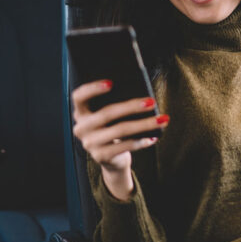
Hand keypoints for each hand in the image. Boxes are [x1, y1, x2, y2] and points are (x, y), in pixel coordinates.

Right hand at [71, 79, 168, 199]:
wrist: (111, 158)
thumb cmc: (113, 128)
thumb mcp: (110, 117)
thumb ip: (115, 104)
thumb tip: (141, 95)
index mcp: (81, 113)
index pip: (79, 97)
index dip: (92, 89)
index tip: (111, 82)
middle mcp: (81, 128)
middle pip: (107, 113)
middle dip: (131, 106)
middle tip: (151, 102)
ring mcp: (90, 143)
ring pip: (120, 130)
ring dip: (144, 124)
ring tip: (161, 119)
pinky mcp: (101, 156)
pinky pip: (125, 146)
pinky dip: (141, 141)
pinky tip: (153, 137)